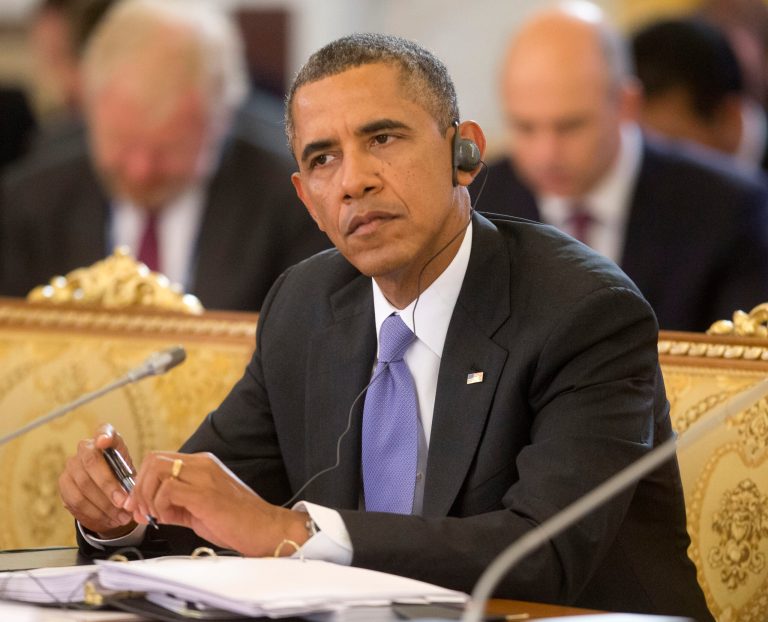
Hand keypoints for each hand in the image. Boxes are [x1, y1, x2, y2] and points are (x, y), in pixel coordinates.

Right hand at [58, 423, 136, 536]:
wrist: (107, 493)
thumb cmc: (123, 478)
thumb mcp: (131, 473)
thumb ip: (131, 477)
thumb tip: (131, 493)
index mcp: (106, 439)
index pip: (103, 430)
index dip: (103, 435)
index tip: (105, 441)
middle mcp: (85, 448)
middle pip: (91, 463)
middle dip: (109, 486)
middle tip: (123, 503)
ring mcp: (71, 464)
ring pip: (83, 486)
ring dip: (104, 505)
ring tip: (120, 516)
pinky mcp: (64, 483)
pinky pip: (76, 500)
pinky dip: (95, 512)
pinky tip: (109, 519)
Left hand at [125, 451, 307, 555]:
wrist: (265, 528)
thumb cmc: (239, 520)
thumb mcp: (201, 507)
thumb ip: (177, 504)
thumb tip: (153, 509)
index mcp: (203, 464)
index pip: (160, 460)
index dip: (141, 482)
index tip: (138, 504)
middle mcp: (203, 464)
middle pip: (154, 460)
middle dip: (139, 487)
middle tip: (140, 510)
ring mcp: (204, 476)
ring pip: (157, 470)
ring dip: (146, 496)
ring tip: (153, 516)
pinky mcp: (205, 493)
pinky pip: (168, 489)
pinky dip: (159, 505)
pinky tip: (166, 518)